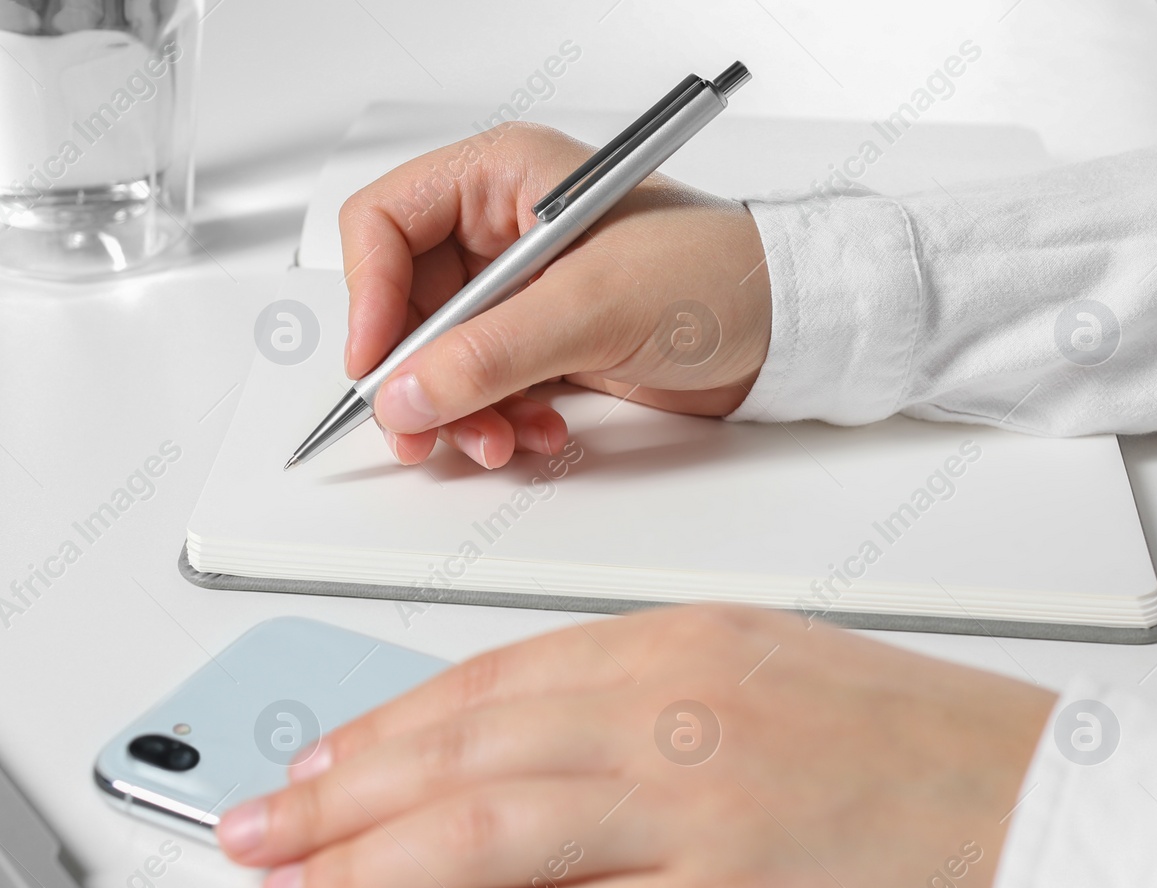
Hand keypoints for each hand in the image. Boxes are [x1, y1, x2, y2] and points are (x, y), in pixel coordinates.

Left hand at [215, 605, 1054, 887]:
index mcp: (672, 645)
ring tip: (291, 882)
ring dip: (365, 860)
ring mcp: (689, 814)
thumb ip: (629, 697)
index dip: (380, 726)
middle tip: (253, 819)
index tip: (315, 755)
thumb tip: (511, 744)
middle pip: (457, 753)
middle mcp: (667, 717)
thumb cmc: (903, 740)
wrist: (1039, 811)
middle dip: (333, 791)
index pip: (483, 683)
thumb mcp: (752, 668)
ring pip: (482, 832)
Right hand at [339, 122, 771, 467]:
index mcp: (501, 178)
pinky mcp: (542, 342)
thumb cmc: (717, 273)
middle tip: (421, 431)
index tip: (377, 367)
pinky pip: (484, 387)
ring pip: (439, 358)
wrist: (787, 327)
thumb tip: (405, 393)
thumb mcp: (593, 307)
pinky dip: (498, 420)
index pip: (385, 224)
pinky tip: (539, 434)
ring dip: (459, 411)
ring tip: (497, 440)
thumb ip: (490, 353)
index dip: (368, 297)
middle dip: (415, 376)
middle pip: (403, 305)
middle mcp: (501, 230)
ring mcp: (520, 291)